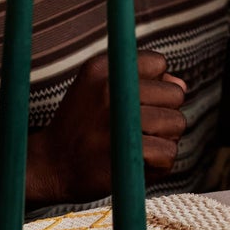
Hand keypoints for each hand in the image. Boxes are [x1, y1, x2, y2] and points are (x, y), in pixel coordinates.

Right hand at [27, 52, 186, 205]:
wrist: (48, 165)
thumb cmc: (82, 126)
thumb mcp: (99, 90)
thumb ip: (144, 81)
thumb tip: (181, 85)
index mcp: (101, 68)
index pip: (158, 64)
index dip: (154, 86)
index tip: (133, 102)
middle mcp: (110, 89)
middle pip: (175, 95)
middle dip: (164, 113)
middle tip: (136, 129)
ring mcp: (119, 123)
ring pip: (177, 124)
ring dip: (164, 139)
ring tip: (134, 145)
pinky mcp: (127, 156)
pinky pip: (169, 154)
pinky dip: (158, 164)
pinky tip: (133, 163)